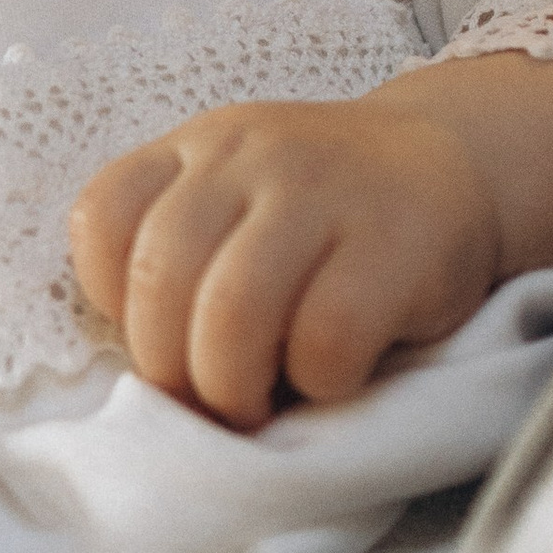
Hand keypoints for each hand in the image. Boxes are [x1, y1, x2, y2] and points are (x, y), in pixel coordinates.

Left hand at [70, 88, 501, 430]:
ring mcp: (323, 192)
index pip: (101, 216)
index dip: (112, 299)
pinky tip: (333, 374)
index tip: (161, 332)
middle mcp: (250, 156)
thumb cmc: (322, 216)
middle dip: (171, 367)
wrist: (451, 161)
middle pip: (162, 277)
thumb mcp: (235, 201)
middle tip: (206, 399)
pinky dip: (318, 381)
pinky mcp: (395, 244)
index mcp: (196, 149)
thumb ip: (180, 256)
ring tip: (255, 403)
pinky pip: (326, 338)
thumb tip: (147, 382)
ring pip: (233, 312)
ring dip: (231, 385)